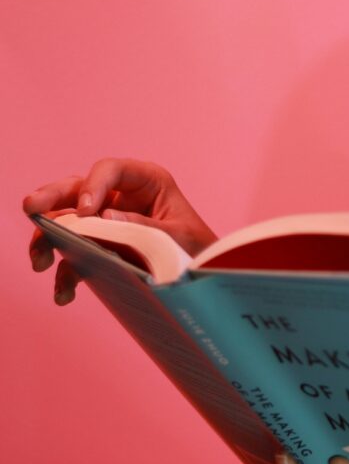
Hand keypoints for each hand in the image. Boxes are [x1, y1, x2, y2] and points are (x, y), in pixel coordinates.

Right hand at [23, 158, 217, 304]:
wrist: (204, 273)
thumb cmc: (199, 246)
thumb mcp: (179, 237)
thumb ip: (145, 227)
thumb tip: (105, 218)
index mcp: (147, 180)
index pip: (110, 169)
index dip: (93, 186)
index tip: (85, 211)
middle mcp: (121, 194)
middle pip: (77, 188)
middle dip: (51, 199)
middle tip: (30, 208)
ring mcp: (106, 218)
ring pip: (67, 219)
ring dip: (49, 240)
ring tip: (39, 262)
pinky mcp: (100, 244)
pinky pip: (76, 254)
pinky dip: (66, 273)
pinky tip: (64, 293)